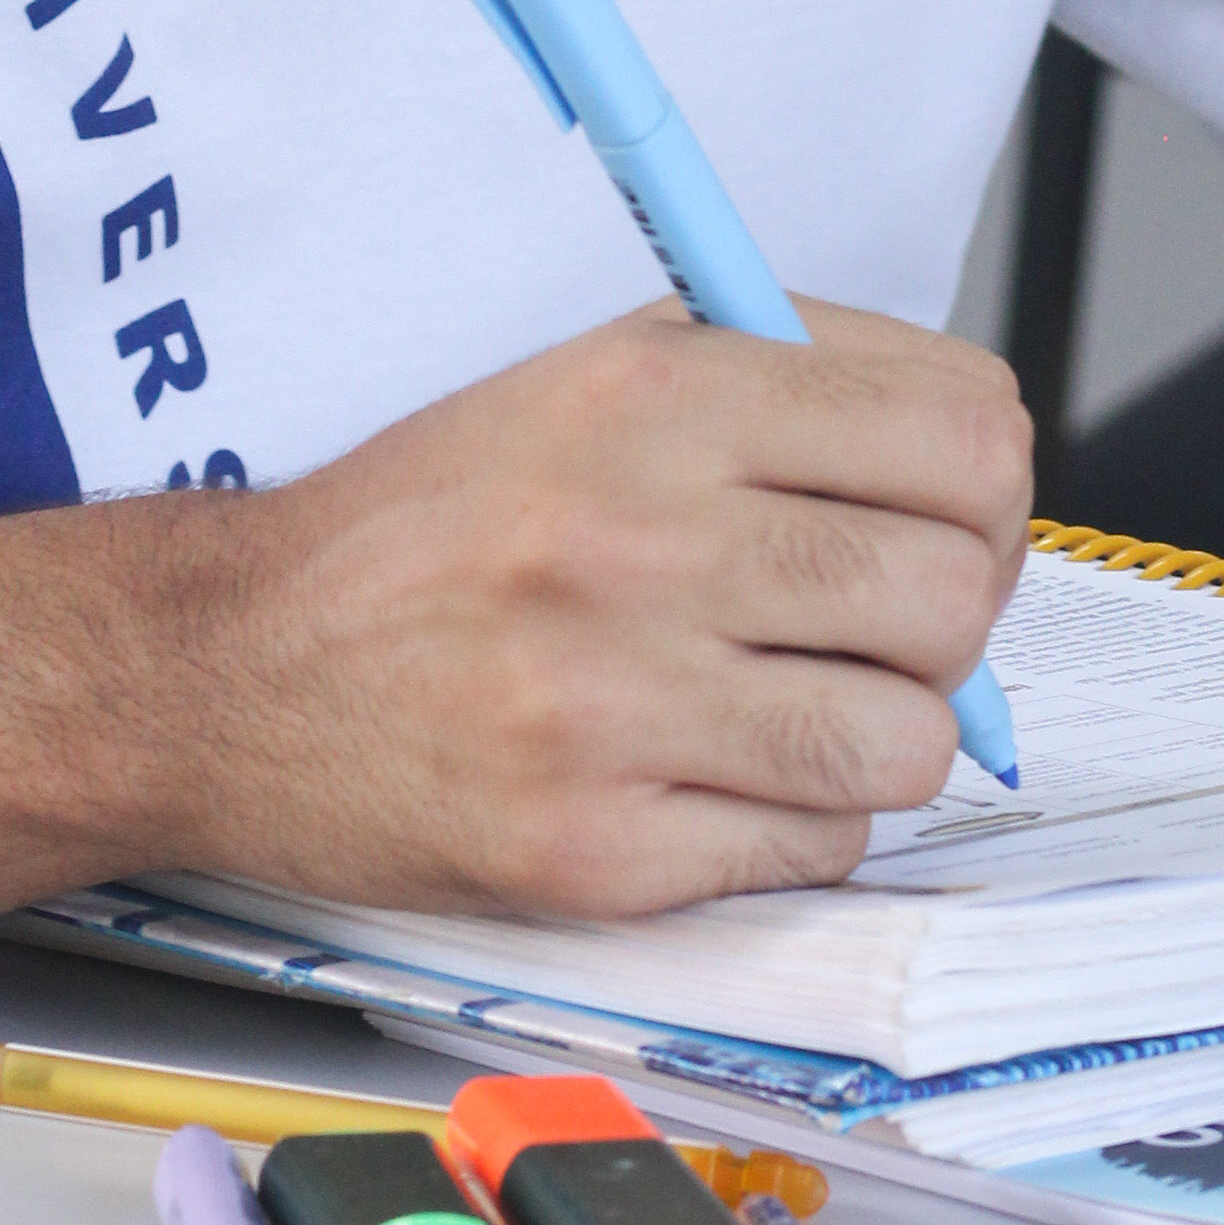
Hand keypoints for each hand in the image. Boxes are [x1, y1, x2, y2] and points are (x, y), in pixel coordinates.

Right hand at [135, 299, 1029, 924]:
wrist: (236, 663)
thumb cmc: (434, 518)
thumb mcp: (597, 372)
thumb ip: (787, 392)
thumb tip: (975, 480)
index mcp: (660, 392)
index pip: (965, 434)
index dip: (987, 490)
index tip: (946, 519)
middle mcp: (644, 537)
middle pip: (953, 594)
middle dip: (947, 621)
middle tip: (880, 628)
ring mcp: (618, 705)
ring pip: (906, 744)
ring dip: (881, 735)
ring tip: (798, 708)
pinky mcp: (593, 852)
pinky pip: (810, 851)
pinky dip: (796, 823)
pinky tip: (719, 776)